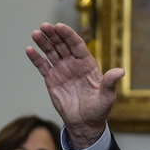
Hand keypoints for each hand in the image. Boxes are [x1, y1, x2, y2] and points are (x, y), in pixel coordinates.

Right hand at [25, 22, 123, 148]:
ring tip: (36, 33)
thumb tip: (120, 71)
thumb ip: (110, 83)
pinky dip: (36, 58)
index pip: (77, 45)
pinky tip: (29, 50)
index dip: (68, 35)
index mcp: (87, 64)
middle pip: (63, 45)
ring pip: (52, 52)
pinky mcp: (52, 80)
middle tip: (44, 26)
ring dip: (44, 42)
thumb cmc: (99, 110)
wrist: (85, 123)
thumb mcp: (107, 97)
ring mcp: (62, 71)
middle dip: (54, 35)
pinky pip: (43, 66)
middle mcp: (74, 64)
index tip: (59, 26)